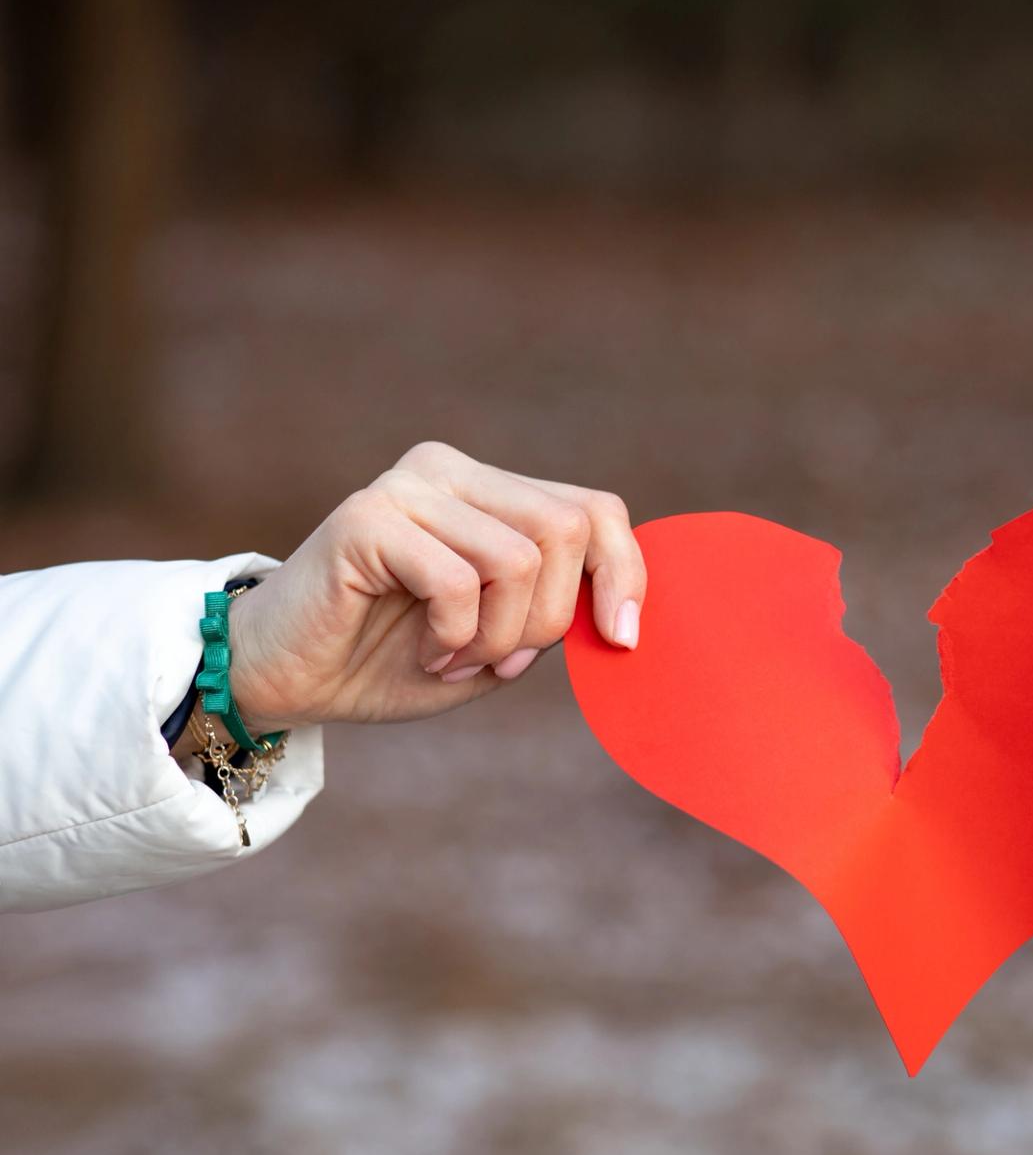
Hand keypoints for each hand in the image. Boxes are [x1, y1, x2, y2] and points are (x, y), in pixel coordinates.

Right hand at [225, 442, 646, 731]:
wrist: (285, 682)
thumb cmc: (393, 661)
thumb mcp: (499, 641)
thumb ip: (556, 614)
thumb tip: (624, 610)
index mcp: (491, 490)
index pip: (597, 509)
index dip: (625, 573)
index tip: (624, 638)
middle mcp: (451, 471)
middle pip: (567, 531)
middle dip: (548, 619)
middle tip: (499, 661)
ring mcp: (407, 488)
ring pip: (520, 558)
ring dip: (499, 636)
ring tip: (454, 657)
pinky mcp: (367, 518)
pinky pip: (459, 580)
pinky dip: (456, 635)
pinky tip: (424, 653)